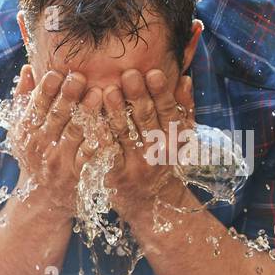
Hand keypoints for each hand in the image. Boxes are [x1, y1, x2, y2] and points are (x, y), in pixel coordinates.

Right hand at [8, 66, 102, 217]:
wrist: (43, 197)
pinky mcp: (78, 172)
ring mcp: (60, 160)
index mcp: (26, 131)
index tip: (56, 73)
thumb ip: (24, 99)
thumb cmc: (34, 154)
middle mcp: (41, 145)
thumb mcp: (22, 130)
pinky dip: (101, 139)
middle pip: (55, 117)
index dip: (45, 90)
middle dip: (67, 96)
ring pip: (75, 133)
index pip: (35, 106)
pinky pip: (91, 153)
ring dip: (87, 113)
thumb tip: (28, 68)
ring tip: (99, 93)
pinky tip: (111, 123)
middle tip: (80, 76)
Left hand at [102, 68, 194, 216]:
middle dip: (137, 96)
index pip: (168, 112)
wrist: (150, 202)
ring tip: (107, 90)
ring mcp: (134, 166)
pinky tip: (91, 120)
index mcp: (173, 140)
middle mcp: (156, 153)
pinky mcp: (114, 175)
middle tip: (128, 74)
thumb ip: (183, 108)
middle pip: (145, 120)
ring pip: (124, 134)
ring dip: (116, 112)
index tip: (153, 72)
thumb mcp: (180, 137)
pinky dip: (98, 136)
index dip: (161, 93)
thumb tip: (184, 78)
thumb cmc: (164, 161)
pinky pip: (105, 154)